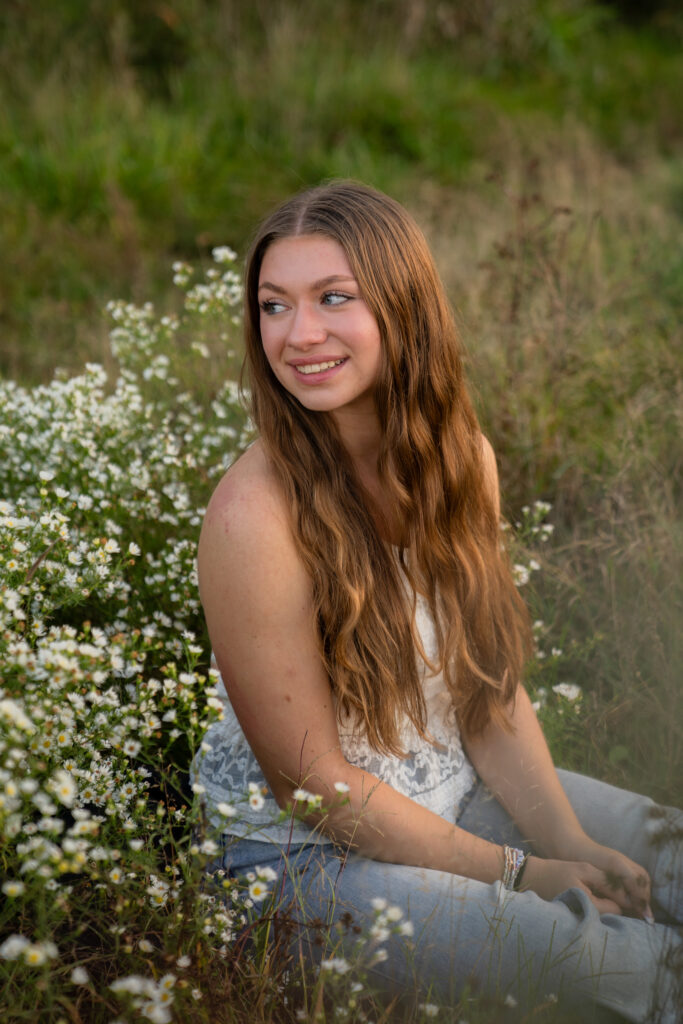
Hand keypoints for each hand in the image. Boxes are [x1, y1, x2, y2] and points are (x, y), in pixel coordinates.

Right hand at [522, 848, 652, 920]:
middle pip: (611, 919)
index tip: (614, 888)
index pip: (617, 909)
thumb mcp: (583, 869)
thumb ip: (607, 881)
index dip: (620, 898)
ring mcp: (579, 924)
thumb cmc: (557, 871)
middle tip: (605, 892)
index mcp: (588, 906)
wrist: (530, 879)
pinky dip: (594, 913)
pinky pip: (592, 921)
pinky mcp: (575, 924)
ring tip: (596, 895)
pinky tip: (587, 902)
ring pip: (603, 921)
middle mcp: (585, 920)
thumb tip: (629, 897)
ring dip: (604, 910)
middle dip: (613, 906)